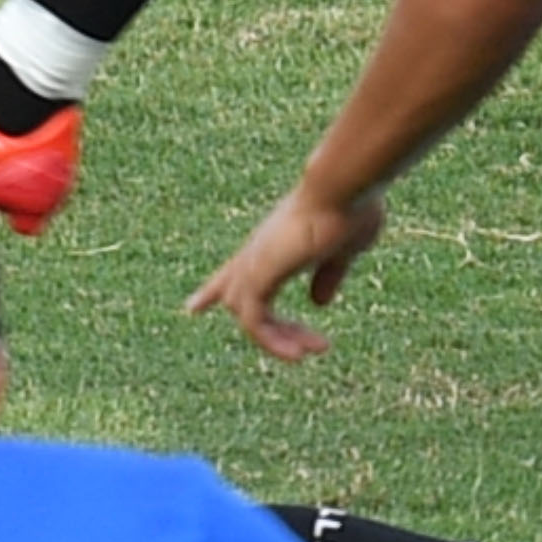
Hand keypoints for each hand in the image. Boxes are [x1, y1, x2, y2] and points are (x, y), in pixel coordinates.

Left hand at [189, 182, 384, 361]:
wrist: (343, 189)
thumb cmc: (348, 210)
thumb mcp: (343, 250)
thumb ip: (329, 274)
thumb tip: (319, 302)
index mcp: (275, 242)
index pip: (236, 269)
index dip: (215, 290)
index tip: (193, 308)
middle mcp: (258, 251)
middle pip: (233, 294)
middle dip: (262, 327)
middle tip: (301, 353)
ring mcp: (255, 263)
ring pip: (246, 313)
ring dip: (278, 338)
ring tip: (313, 351)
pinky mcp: (258, 275)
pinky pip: (254, 321)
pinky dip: (273, 340)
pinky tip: (300, 353)